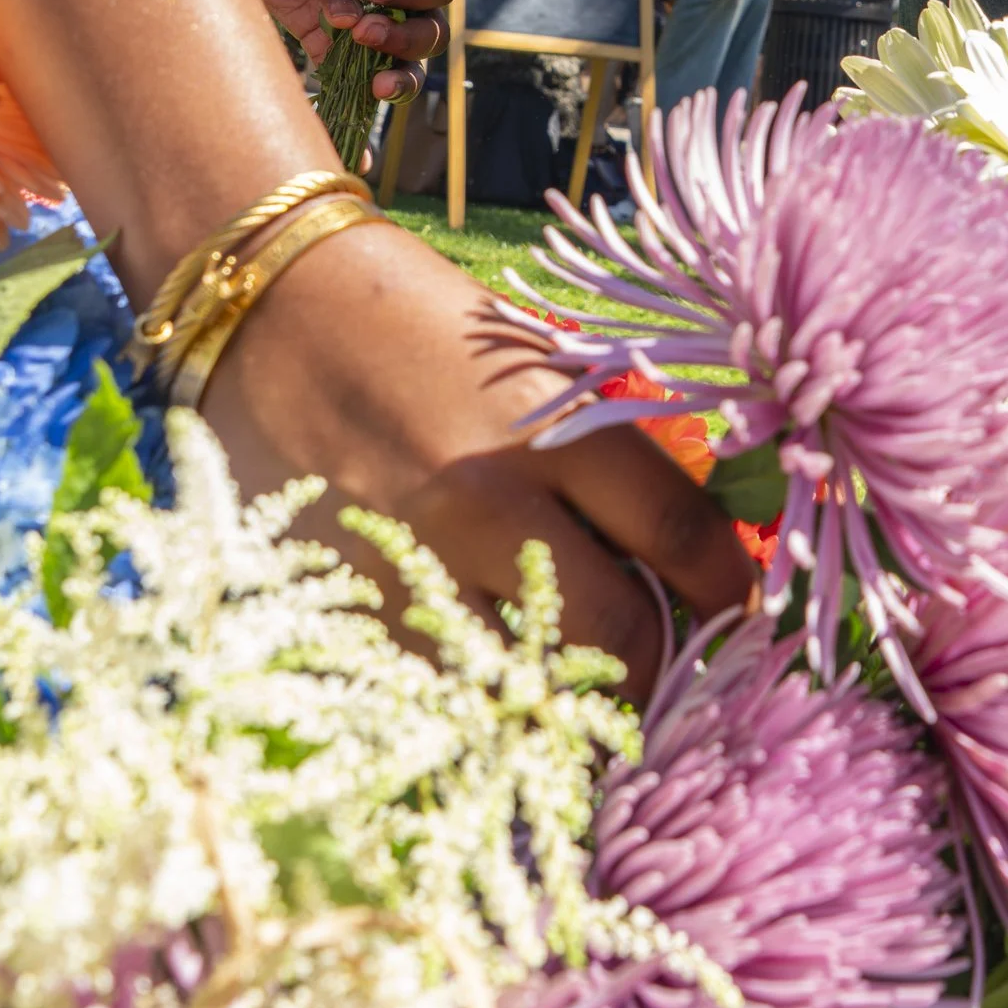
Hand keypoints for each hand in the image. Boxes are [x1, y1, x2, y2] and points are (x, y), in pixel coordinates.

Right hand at [201, 213, 752, 696]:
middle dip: (661, 670)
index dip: (730, 592)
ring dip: (567, 700)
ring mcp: (415, 564)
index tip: (742, 614)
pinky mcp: (346, 608)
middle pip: (621, 637)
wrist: (265, 308)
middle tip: (669, 673)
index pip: (679, 536)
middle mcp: (490, 502)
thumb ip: (601, 450)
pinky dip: (476, 698)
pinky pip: (440, 690)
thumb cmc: (415, 324)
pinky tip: (490, 687)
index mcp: (552, 426)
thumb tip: (687, 547)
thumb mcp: (528, 365)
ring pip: (529, 687)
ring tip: (581, 693)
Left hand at [220, 0, 452, 101]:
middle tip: (368, 32)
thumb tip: (346, 18)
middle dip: (406, 38)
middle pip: (430, 32)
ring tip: (375, 83)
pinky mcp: (331, 47)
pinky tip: (353, 122)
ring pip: (405, 63)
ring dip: (398, 76)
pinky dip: (355, 103)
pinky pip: (353, 82)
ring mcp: (368, 26)